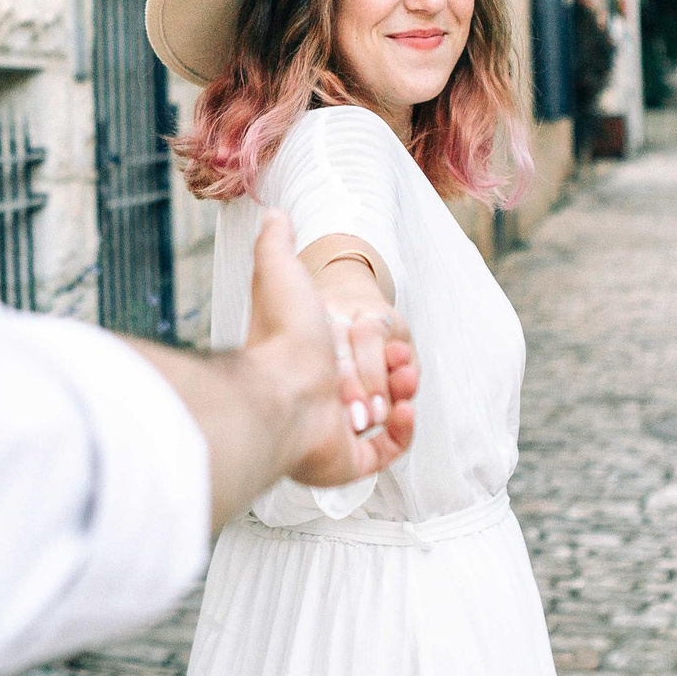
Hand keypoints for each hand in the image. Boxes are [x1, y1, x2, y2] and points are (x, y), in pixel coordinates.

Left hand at [244, 210, 416, 488]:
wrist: (280, 391)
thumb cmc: (282, 334)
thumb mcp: (279, 272)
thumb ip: (276, 242)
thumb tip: (273, 213)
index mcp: (314, 360)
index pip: (361, 351)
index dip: (380, 345)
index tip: (390, 338)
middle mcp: (323, 397)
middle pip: (378, 382)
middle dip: (393, 370)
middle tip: (398, 363)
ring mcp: (337, 432)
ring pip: (387, 414)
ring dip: (402, 394)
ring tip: (403, 383)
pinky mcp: (348, 461)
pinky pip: (388, 450)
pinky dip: (403, 430)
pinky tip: (402, 409)